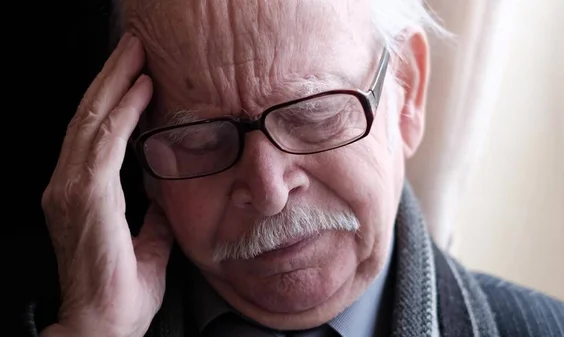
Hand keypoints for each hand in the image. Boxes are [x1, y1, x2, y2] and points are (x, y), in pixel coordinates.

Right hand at [40, 33, 172, 336]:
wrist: (102, 326)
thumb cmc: (120, 292)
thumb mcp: (148, 246)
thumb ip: (153, 218)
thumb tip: (166, 198)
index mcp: (82, 194)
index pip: (96, 134)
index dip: (115, 100)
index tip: (137, 74)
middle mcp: (68, 185)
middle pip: (90, 117)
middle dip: (113, 77)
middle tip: (135, 47)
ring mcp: (71, 189)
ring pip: (92, 121)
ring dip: (116, 83)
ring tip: (137, 54)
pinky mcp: (83, 196)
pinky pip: (104, 142)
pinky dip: (122, 113)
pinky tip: (140, 90)